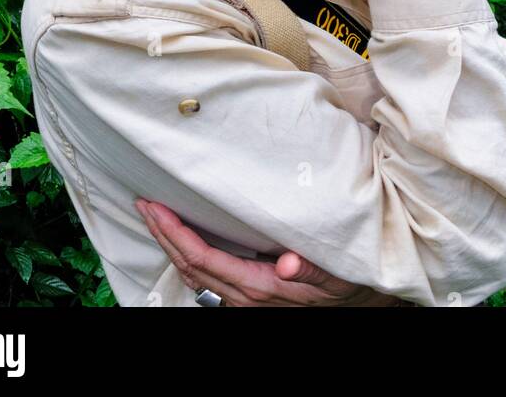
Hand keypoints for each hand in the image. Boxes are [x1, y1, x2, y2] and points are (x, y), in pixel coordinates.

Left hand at [135, 200, 400, 305]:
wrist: (361, 301)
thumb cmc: (349, 281)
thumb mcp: (338, 273)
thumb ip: (314, 268)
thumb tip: (287, 261)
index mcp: (261, 288)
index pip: (203, 259)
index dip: (175, 234)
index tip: (156, 208)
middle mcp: (246, 298)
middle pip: (190, 267)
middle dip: (163, 234)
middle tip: (144, 203)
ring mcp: (244, 299)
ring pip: (194, 275)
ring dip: (171, 244)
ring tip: (155, 216)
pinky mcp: (248, 295)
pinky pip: (207, 278)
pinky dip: (188, 255)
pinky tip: (183, 239)